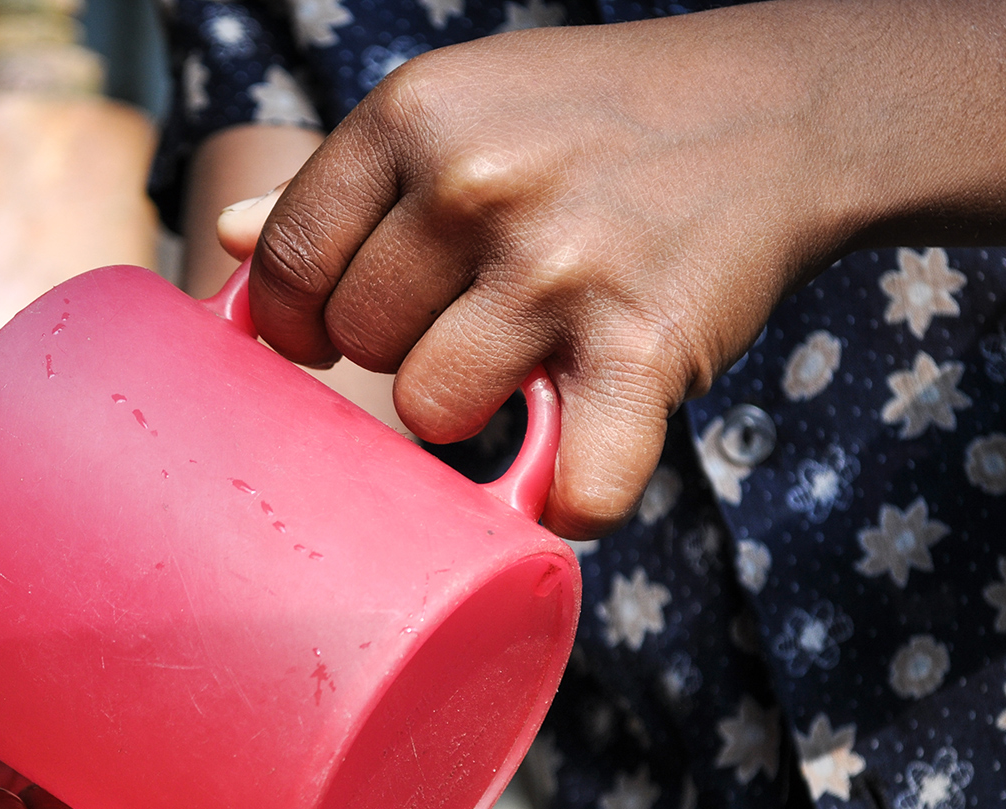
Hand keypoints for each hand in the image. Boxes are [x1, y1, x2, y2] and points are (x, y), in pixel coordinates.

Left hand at [235, 1, 1005, 539]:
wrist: (777, 111)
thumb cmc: (591, 121)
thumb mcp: (459, 107)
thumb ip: (345, 180)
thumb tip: (228, 238)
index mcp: (413, 117)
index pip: (286, 260)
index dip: (292, 318)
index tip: (323, 332)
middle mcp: (474, 186)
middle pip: (359, 345)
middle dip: (400, 347)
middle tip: (467, 315)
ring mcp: (558, 270)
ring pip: (434, 415)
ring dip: (472, 410)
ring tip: (524, 360)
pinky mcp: (640, 349)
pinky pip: (573, 487)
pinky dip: (572, 504)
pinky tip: (571, 479)